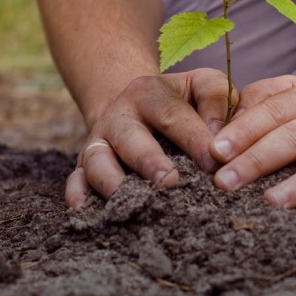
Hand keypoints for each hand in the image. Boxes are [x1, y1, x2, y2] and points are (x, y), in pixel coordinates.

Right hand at [65, 68, 236, 208]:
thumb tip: (221, 140)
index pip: (173, 114)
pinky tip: (86, 211)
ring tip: (134, 202)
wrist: (135, 105)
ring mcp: (99, 141)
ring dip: (113, 182)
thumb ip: (217, 101)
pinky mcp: (84, 165)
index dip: (194, 138)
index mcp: (149, 92)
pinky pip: (75, 180)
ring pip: (97, 160)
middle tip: (171, 183)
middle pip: (131, 138)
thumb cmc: (181, 101)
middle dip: (150, 162)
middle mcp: (119, 115)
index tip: (214, 163)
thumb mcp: (201, 85)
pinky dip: (77, 195)